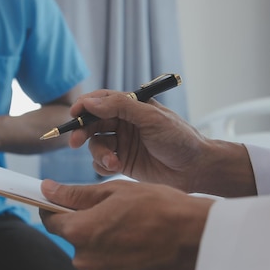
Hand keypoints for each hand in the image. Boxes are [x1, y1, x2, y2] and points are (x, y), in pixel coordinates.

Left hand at [40, 179, 213, 269]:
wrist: (197, 239)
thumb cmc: (160, 208)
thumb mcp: (115, 191)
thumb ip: (76, 194)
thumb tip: (48, 189)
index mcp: (80, 231)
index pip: (51, 221)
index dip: (57, 210)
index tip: (65, 206)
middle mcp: (85, 261)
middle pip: (77, 242)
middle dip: (91, 229)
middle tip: (119, 218)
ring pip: (95, 261)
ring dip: (107, 250)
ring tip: (135, 236)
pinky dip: (121, 268)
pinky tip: (141, 254)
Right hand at [67, 90, 209, 192]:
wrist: (195, 169)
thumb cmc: (179, 138)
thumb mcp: (151, 117)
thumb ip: (121, 107)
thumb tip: (90, 101)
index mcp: (131, 107)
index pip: (101, 101)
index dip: (85, 106)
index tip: (74, 113)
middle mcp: (124, 123)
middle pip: (93, 123)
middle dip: (83, 132)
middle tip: (75, 142)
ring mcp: (122, 144)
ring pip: (95, 145)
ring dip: (99, 153)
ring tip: (114, 161)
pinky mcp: (123, 163)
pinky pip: (101, 163)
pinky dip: (103, 166)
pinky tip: (116, 168)